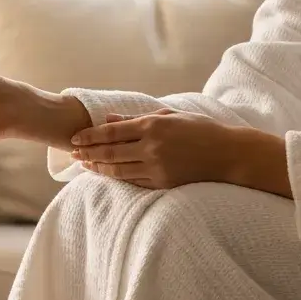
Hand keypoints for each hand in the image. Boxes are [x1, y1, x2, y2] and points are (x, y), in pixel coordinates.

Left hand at [69, 109, 248, 189]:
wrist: (228, 155)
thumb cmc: (200, 129)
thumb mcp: (169, 115)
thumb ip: (137, 118)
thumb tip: (109, 118)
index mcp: (152, 127)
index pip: (111, 132)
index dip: (90, 136)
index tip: (75, 138)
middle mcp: (152, 148)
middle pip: (110, 153)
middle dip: (88, 153)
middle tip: (72, 153)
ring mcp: (157, 168)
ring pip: (118, 170)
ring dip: (98, 168)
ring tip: (84, 165)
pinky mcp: (163, 183)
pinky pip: (133, 182)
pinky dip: (117, 178)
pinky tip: (106, 175)